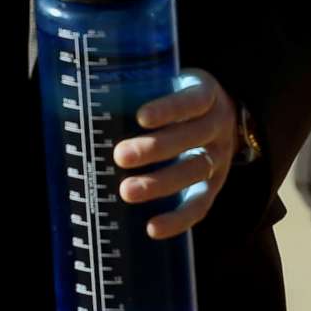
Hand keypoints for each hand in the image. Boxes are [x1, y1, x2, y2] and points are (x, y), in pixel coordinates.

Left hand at [114, 68, 239, 240]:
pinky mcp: (215, 185)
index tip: (140, 116)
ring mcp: (219, 158)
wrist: (226, 114)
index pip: (191, 100)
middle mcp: (217, 126)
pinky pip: (200, 206)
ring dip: (159, 184)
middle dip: (154, 149)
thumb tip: (85, 96)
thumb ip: (141, 88)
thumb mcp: (170, 82)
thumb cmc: (179, 97)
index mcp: (206, 94)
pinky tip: (152, 228)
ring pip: (193, 172)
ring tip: (126, 191)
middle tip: (120, 156)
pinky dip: (177, 219)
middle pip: (190, 138)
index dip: (168, 109)